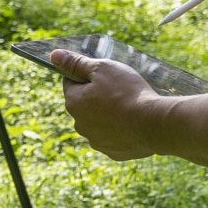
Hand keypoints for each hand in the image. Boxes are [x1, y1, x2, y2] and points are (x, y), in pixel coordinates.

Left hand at [49, 49, 166, 159]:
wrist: (153, 123)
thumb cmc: (127, 92)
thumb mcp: (101, 68)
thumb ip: (76, 62)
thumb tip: (54, 55)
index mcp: (73, 103)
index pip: (70, 83)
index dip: (86, 75)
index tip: (102, 73)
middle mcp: (80, 124)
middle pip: (84, 104)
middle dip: (97, 95)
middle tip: (119, 88)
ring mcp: (96, 140)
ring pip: (99, 121)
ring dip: (108, 113)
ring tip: (129, 106)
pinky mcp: (113, 152)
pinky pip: (114, 136)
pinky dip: (120, 129)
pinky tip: (134, 122)